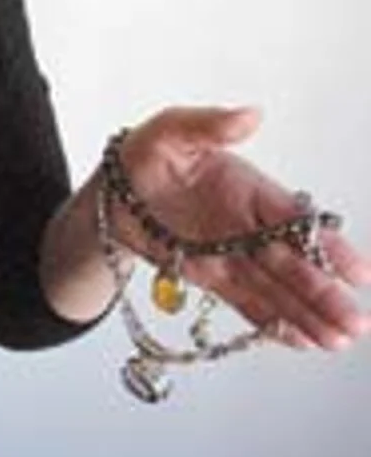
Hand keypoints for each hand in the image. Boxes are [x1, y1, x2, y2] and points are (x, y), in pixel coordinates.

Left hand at [116, 107, 370, 350]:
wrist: (112, 192)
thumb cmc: (145, 153)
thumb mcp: (171, 131)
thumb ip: (209, 125)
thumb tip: (252, 114)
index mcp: (249, 190)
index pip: (295, 221)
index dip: (327, 247)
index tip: (358, 272)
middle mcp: (248, 226)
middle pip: (293, 263)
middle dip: (324, 293)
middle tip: (355, 323)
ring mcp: (233, 255)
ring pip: (277, 289)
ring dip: (308, 315)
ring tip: (338, 342)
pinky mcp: (212, 277)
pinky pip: (247, 303)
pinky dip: (272, 322)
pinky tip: (301, 342)